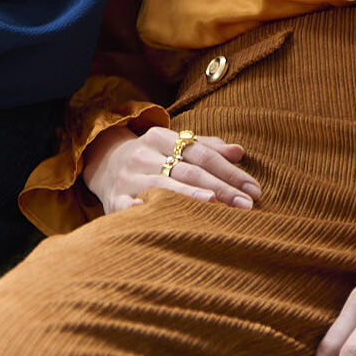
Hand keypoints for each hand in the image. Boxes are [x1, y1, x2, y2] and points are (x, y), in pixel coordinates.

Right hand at [81, 124, 259, 213]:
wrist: (101, 163)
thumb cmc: (151, 157)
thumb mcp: (173, 145)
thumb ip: (207, 148)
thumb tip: (239, 151)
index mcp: (160, 138)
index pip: (201, 154)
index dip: (229, 171)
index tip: (254, 189)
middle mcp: (144, 155)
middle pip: (188, 171)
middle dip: (222, 188)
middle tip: (248, 205)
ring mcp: (128, 177)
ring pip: (164, 186)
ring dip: (192, 196)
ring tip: (217, 205)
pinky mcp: (114, 200)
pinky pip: (132, 207)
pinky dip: (147, 211)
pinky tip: (166, 218)